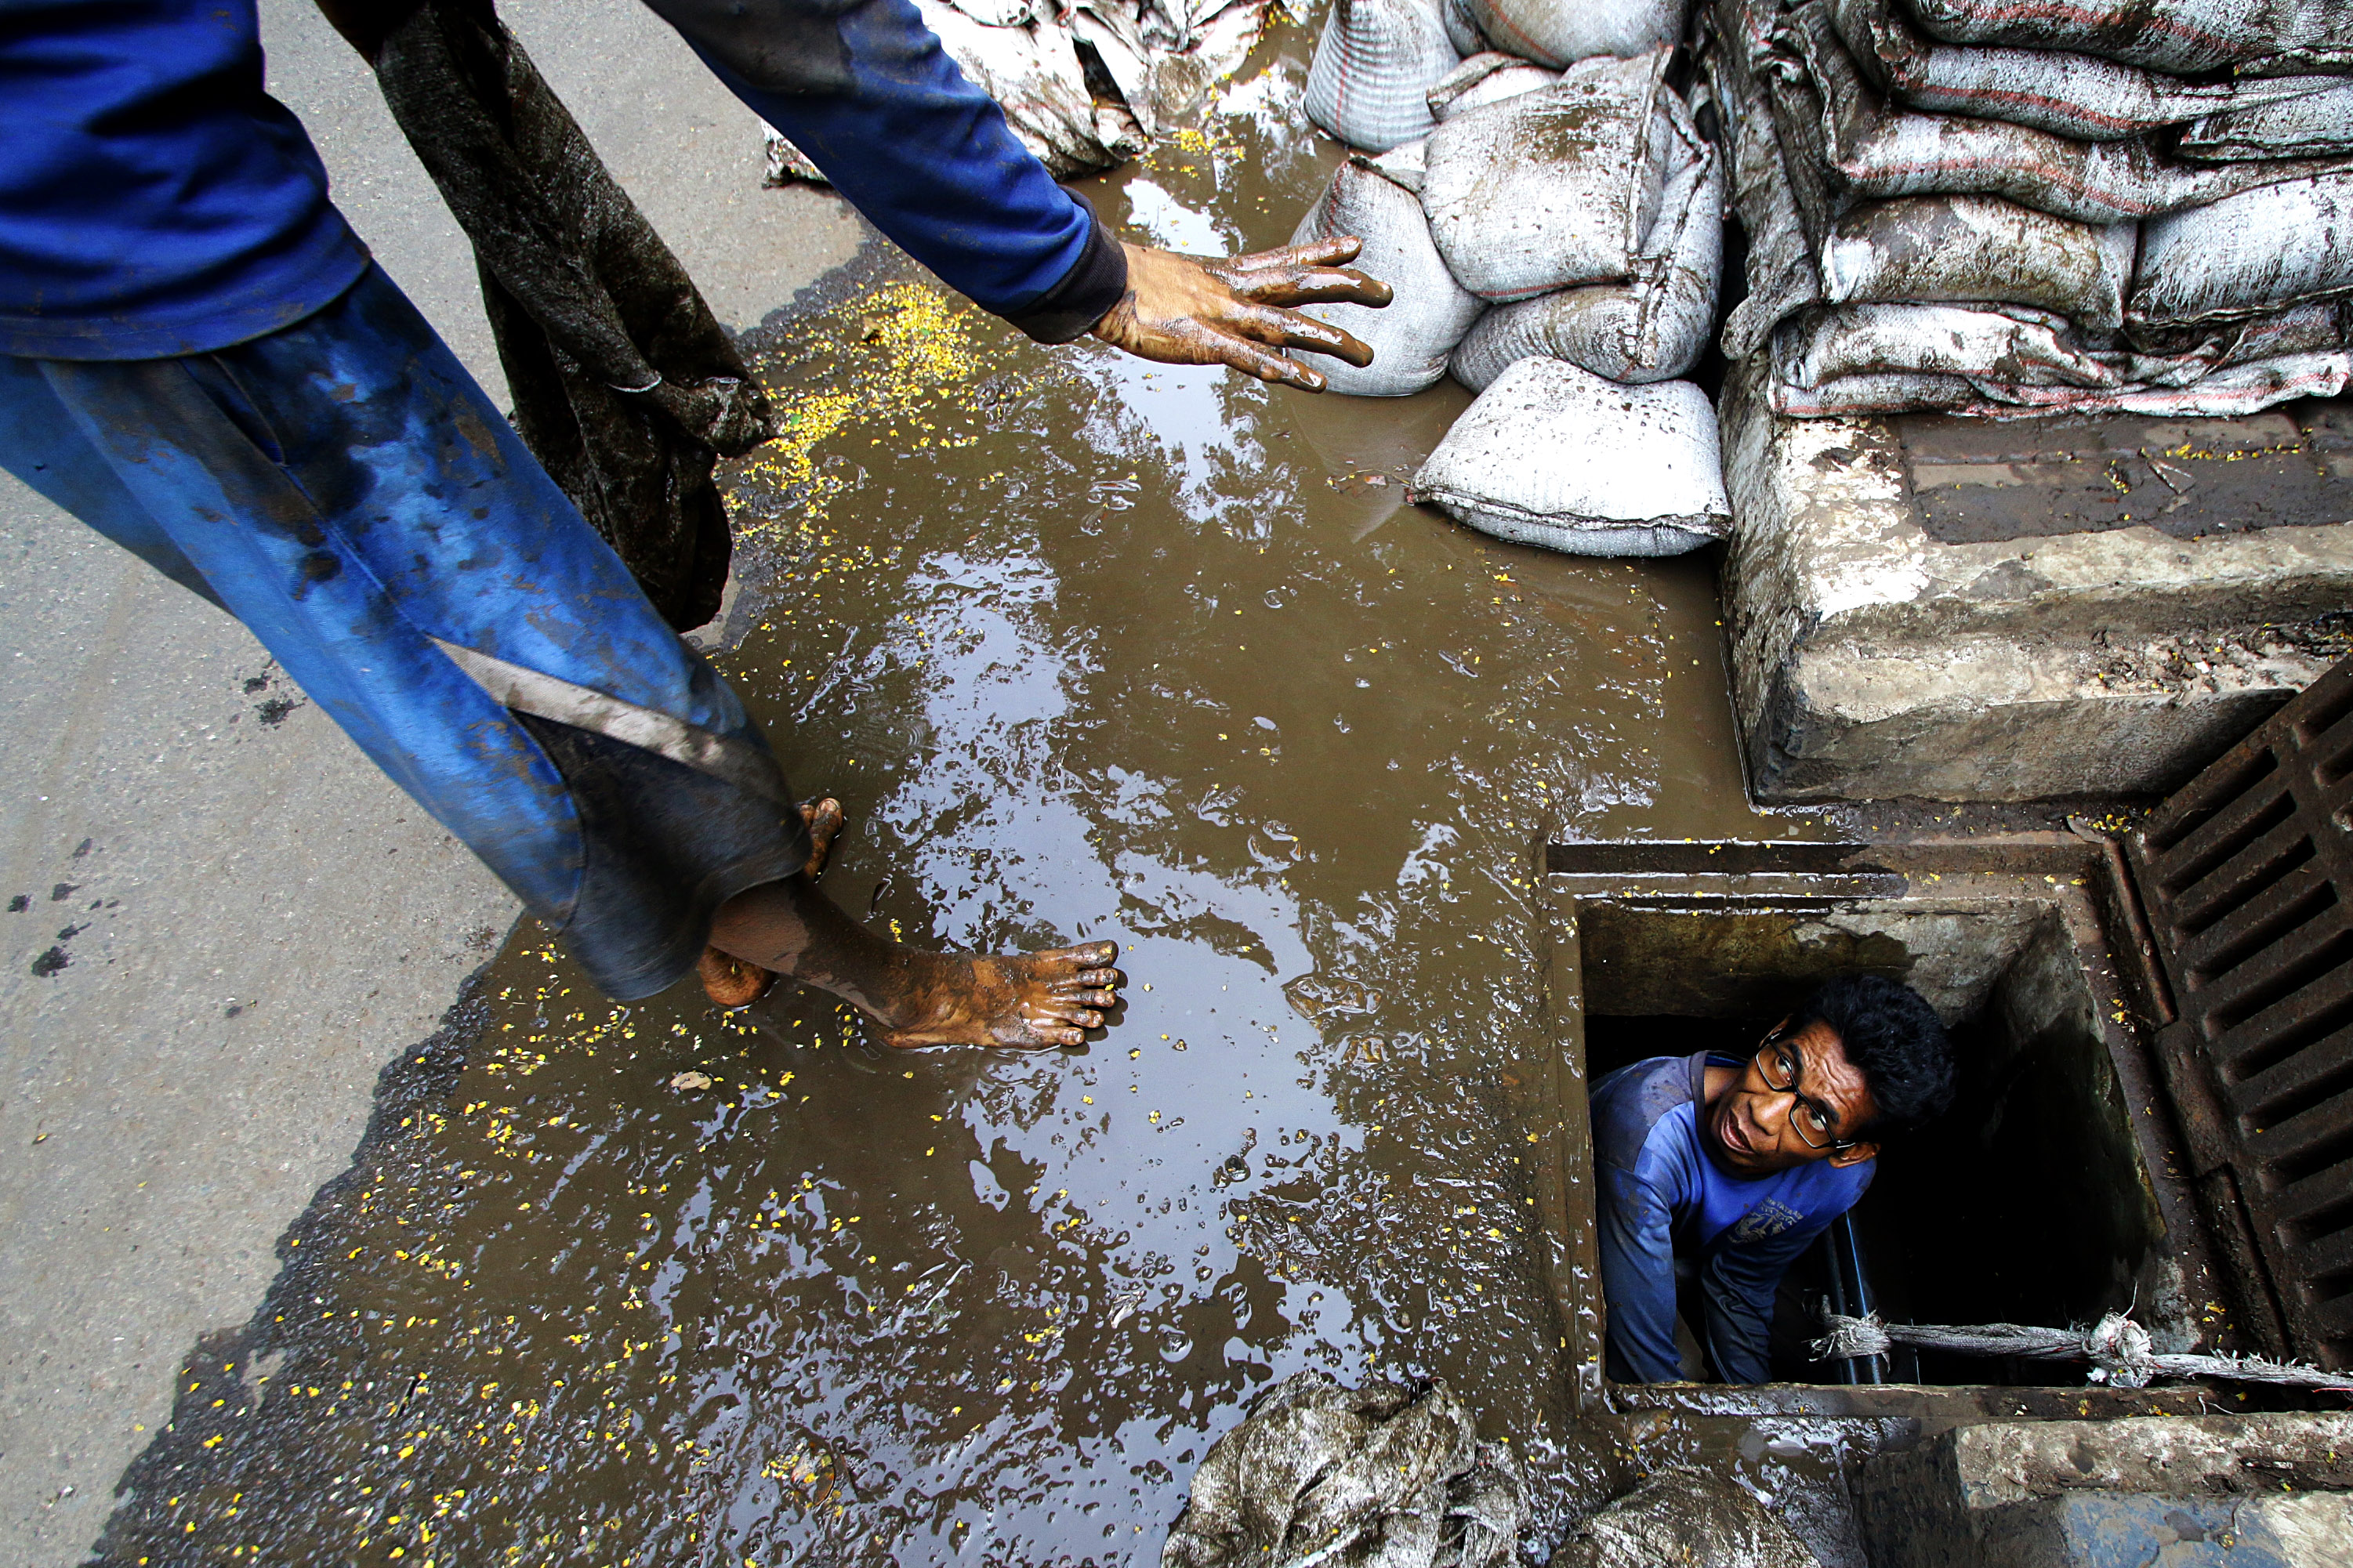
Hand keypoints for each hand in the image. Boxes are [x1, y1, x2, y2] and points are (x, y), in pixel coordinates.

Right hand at [1090, 238, 1394, 391]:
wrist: (1098, 280)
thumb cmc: (1129, 282)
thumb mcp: (1174, 278)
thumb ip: (1199, 288)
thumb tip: (1203, 294)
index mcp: (1225, 274)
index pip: (1284, 257)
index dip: (1322, 250)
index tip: (1356, 245)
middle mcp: (1232, 290)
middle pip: (1301, 283)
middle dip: (1347, 286)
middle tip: (1387, 292)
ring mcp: (1220, 316)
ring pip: (1288, 325)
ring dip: (1330, 339)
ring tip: (1367, 355)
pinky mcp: (1202, 343)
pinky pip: (1251, 359)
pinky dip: (1284, 369)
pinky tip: (1313, 382)